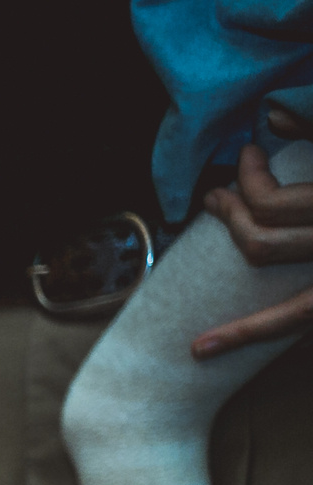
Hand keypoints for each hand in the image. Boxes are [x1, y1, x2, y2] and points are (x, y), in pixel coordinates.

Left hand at [195, 139, 312, 356]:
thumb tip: (270, 116)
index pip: (272, 203)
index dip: (248, 177)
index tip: (248, 153)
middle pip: (264, 246)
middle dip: (232, 220)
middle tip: (217, 199)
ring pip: (291, 312)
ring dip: (241, 325)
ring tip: (201, 333)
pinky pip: (310, 318)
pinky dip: (266, 335)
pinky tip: (215, 348)